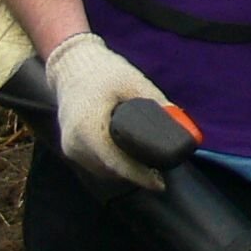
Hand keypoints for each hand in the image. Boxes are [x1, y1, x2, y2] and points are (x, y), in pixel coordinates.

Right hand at [47, 31, 174, 190]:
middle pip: (111, 170)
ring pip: (102, 170)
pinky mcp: (70, 148)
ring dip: (124, 171)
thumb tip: (180, 122)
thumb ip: (156, 102)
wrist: (72, 65)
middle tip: (161, 171)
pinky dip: (113, 164)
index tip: (160, 184)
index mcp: (88, 128)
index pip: (116, 162)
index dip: (139, 176)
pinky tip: (131, 159)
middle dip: (136, 173)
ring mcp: (70, 148)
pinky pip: (95, 164)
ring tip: (150, 166)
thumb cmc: (103, 72)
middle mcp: (75, 143)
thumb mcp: (133, 82)